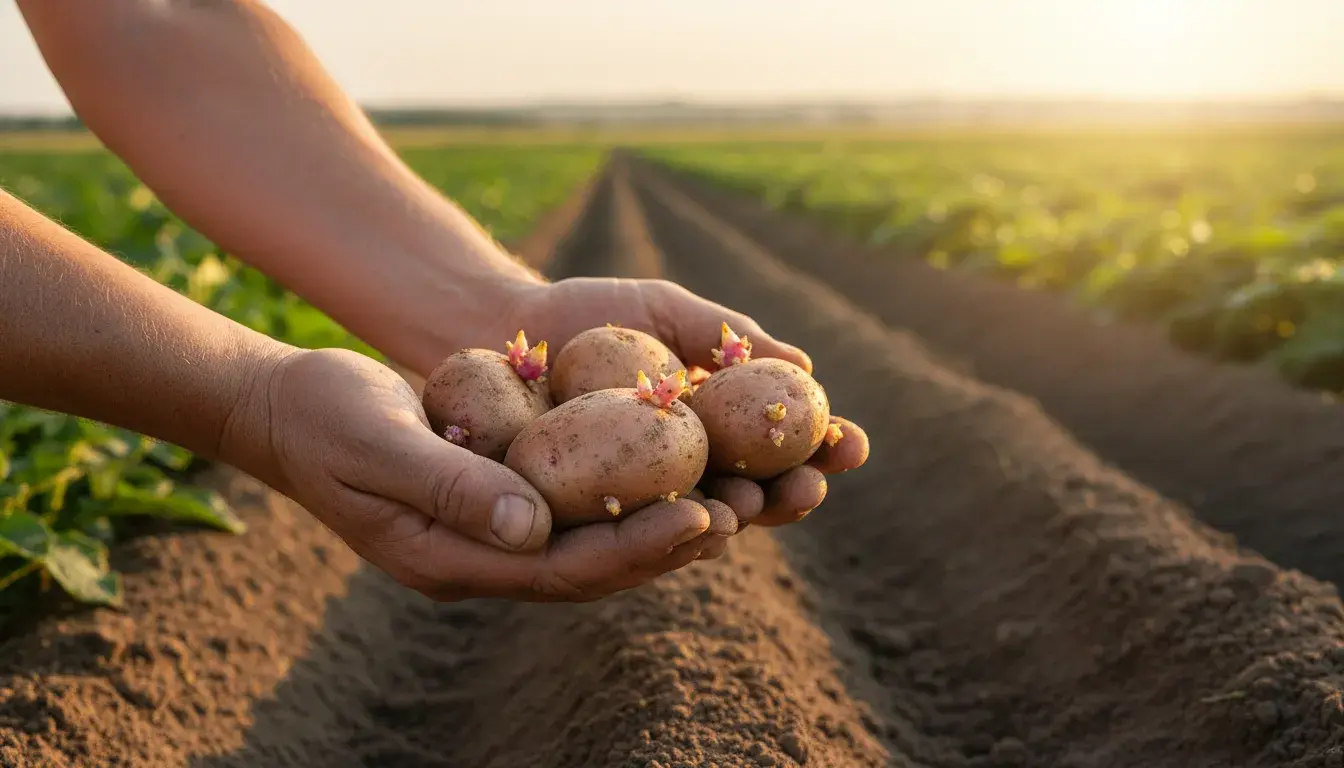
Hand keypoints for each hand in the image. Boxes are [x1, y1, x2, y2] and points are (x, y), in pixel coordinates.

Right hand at [222, 347, 738, 601]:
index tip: (702, 518)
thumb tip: (533, 527)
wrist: (286, 409)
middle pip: (596, 566)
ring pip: (596, 539)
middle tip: (746, 511)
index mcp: (452, 560)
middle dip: (672, 542)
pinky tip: (679, 463)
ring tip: (738, 495)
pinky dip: (631, 488)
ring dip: (665, 519)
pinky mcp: (502, 497)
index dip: (635, 548)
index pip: (562, 569)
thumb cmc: (323, 417)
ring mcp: (493, 531)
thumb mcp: (377, 442)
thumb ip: (450, 486)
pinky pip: (580, 504)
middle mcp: (484, 557)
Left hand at [507, 277, 870, 551]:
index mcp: (718, 424)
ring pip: (703, 520)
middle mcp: (689, 468)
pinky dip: (667, 528)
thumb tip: (803, 363)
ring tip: (752, 508)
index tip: (853, 444)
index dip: (823, 450)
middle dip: (790, 497)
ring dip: (736, 520)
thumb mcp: (667, 310)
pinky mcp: (592, 514)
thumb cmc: (591, 312)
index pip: (784, 446)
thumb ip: (727, 335)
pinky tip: (692, 522)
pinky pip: (635, 528)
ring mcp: (642, 496)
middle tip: (809, 489)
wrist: (502, 324)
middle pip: (757, 494)